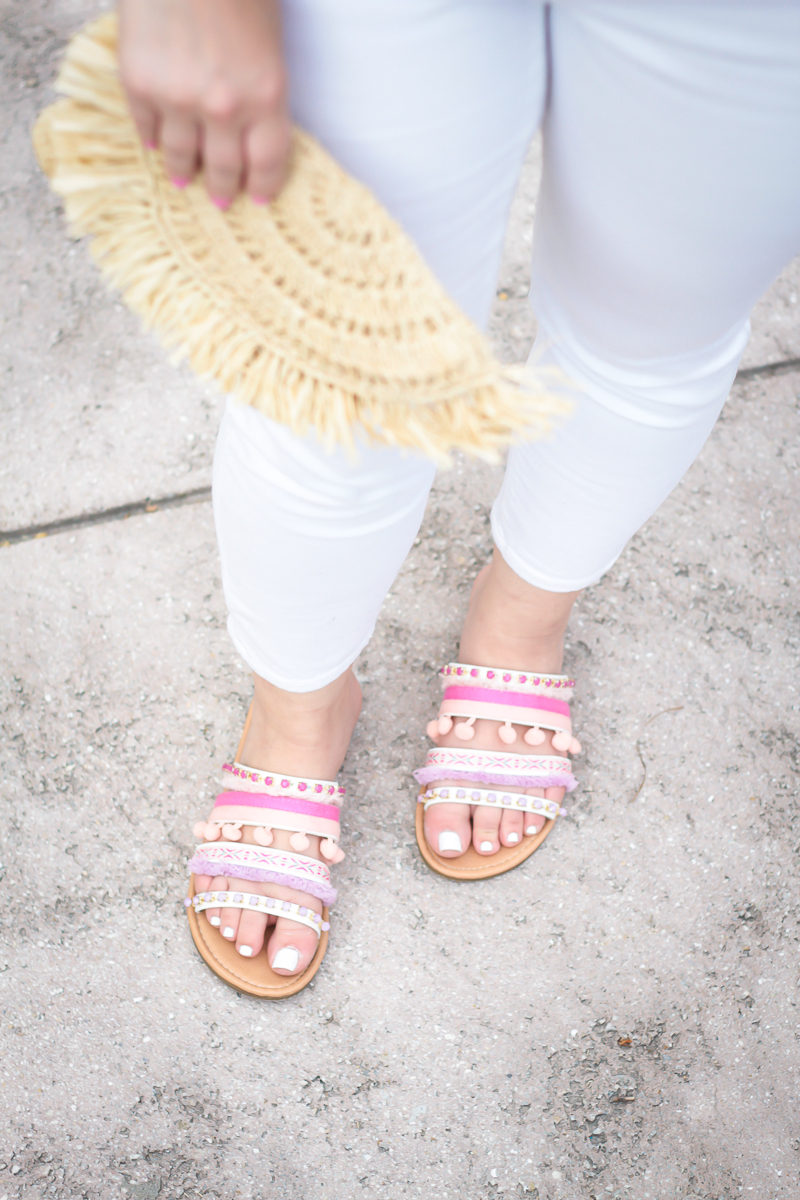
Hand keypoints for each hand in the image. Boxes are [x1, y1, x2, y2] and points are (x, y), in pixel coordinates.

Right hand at [118, 0, 289, 206]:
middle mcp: (223, 109)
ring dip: (183, 171)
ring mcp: (177, 99)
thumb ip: (261, 84)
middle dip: (223, 190)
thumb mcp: (268, 37)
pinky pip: (145, 126)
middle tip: (220, 201)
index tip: (257, 199)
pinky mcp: (139, 84)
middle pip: (224, 169)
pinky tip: (154, 144)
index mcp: (265, 95)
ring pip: (181, 155)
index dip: (263, 186)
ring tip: (183, 180)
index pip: (267, 163)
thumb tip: (252, 121)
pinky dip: (151, 138)